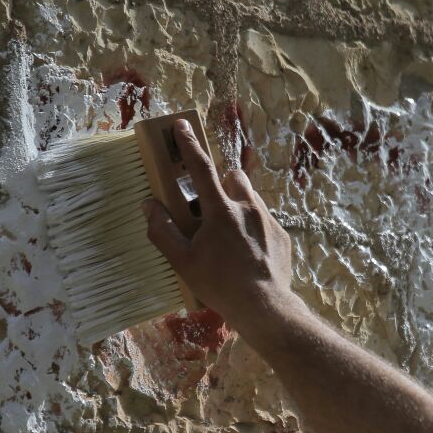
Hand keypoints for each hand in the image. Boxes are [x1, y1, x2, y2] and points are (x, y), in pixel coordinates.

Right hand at [142, 119, 301, 346]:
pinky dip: (253, 231)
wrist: (265, 307)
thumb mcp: (183, 262)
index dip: (189, 145)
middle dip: (222, 184)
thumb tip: (149, 206)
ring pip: (251, 200)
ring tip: (229, 238)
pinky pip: (265, 222)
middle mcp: (248, 208)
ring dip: (238, 208)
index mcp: (221, 211)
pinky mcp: (283, 236)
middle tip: (211, 209)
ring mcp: (269, 221)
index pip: (201, 168)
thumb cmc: (220, 285)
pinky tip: (247, 255)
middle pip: (233, 177)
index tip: (181, 124)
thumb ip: (163, 231)